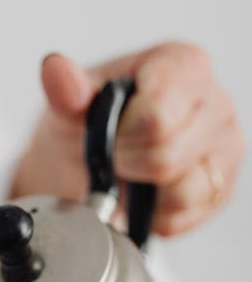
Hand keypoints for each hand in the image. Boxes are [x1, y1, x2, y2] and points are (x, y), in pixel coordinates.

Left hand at [11, 42, 244, 234]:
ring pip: (183, 192)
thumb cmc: (89, 124)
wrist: (86, 162)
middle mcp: (214, 101)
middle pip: (168, 155)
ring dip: (143, 193)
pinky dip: (154, 216)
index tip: (109, 133)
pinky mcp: (220, 189)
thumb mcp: (69, 105)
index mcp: (183, 64)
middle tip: (114, 158)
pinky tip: (144, 195)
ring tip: (131, 175)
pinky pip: (183, 216)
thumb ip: (66, 90)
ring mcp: (224, 147)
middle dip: (127, 165)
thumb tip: (56, 70)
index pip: (158, 113)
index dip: (123, 135)